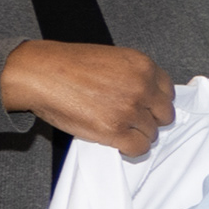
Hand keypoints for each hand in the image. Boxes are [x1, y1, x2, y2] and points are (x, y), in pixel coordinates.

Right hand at [2, 39, 173, 159]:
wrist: (40, 73)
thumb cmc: (67, 65)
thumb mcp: (112, 59)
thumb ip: (134, 75)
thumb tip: (148, 95)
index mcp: (143, 66)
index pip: (168, 92)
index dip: (155, 101)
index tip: (144, 106)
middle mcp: (142, 87)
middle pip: (165, 115)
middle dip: (149, 119)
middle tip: (130, 119)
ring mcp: (130, 109)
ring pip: (152, 134)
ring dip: (136, 134)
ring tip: (115, 127)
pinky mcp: (115, 130)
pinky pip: (139, 148)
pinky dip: (129, 148)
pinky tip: (115, 140)